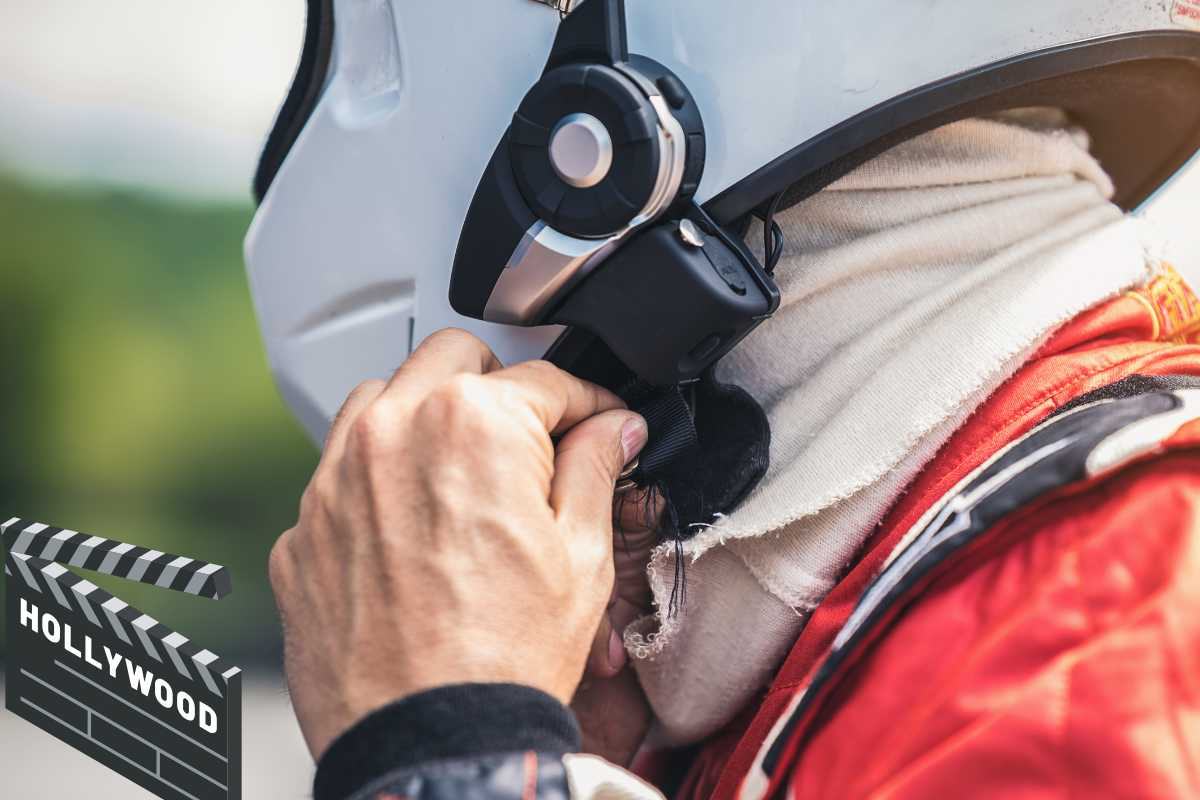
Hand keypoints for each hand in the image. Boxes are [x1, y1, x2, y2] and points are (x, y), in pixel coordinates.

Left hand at [268, 329, 648, 758]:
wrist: (427, 743)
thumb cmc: (504, 660)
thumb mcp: (582, 557)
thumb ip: (597, 470)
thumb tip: (612, 430)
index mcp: (474, 425)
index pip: (545, 380)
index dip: (588, 402)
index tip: (599, 423)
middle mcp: (392, 432)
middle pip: (455, 358)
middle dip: (502, 387)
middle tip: (532, 439)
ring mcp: (336, 479)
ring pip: (384, 398)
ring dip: (428, 414)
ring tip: (466, 472)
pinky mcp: (303, 528)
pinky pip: (340, 470)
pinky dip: (378, 477)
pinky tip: (413, 523)